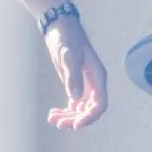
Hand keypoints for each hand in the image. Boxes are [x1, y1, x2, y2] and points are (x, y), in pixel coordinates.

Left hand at [44, 15, 107, 129]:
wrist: (59, 26)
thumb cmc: (66, 37)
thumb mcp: (68, 55)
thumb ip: (72, 76)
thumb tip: (75, 98)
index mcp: (98, 76)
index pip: (99, 104)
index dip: (89, 117)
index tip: (76, 125)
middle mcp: (93, 83)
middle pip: (89, 110)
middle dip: (75, 120)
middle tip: (58, 124)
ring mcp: (84, 84)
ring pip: (80, 109)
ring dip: (68, 117)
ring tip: (52, 118)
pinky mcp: (75, 83)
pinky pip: (73, 104)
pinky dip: (65, 111)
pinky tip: (53, 113)